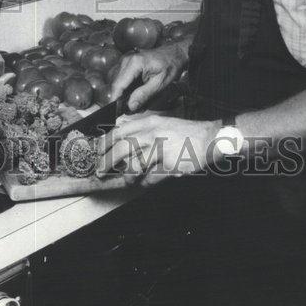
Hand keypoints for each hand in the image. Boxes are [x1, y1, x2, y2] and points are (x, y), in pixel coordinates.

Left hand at [95, 113, 221, 186]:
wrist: (210, 137)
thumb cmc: (184, 132)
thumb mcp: (160, 122)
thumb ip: (141, 127)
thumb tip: (119, 131)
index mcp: (148, 122)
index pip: (119, 131)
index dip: (104, 142)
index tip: (96, 151)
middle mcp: (152, 134)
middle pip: (122, 148)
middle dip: (107, 161)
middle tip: (99, 170)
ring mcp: (162, 149)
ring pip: (135, 165)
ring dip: (127, 175)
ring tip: (125, 179)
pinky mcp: (171, 165)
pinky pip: (152, 178)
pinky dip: (146, 182)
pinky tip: (145, 182)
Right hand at [110, 39, 189, 111]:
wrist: (173, 54)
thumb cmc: (169, 66)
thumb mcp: (159, 84)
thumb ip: (144, 95)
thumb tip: (130, 106)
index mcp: (134, 63)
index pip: (118, 84)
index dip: (114, 99)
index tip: (115, 111)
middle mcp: (126, 60)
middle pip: (115, 83)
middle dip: (119, 98)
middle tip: (127, 109)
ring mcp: (125, 60)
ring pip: (115, 81)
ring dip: (121, 93)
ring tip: (131, 101)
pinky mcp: (126, 63)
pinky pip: (119, 77)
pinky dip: (123, 87)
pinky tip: (132, 92)